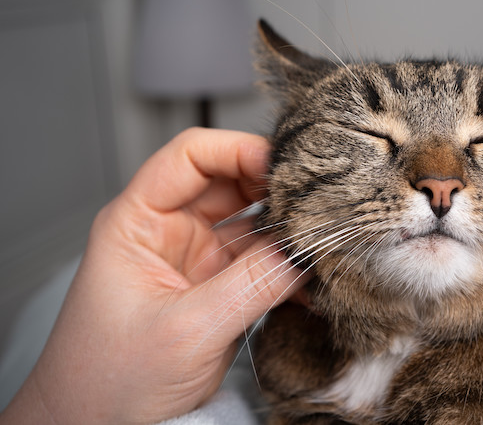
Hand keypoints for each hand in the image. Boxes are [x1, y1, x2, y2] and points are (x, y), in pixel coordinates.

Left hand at [1, 128, 305, 423]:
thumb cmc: (106, 382)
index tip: (285, 168)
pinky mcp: (219, 293)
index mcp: (139, 222)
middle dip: (276, 191)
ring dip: (289, 236)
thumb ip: (251, 285)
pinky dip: (291, 272)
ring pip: (254, 227)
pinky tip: (315, 283)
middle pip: (231, 184)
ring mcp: (197, 263)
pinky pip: (263, 268)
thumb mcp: (185, 330)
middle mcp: (169, 233)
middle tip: (318, 205)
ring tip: (324, 245)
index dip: (238, 150)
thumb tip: (306, 250)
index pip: (190, 156)